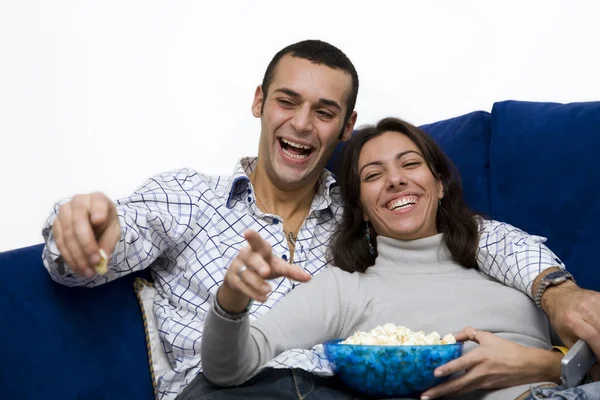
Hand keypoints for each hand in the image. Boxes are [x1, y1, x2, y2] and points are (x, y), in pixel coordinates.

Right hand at [52, 192, 120, 276]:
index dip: (98, 211)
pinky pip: (60, 243)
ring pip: (67, 236)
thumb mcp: (113, 231)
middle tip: (95, 263)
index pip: (97, 202)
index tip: (99, 221)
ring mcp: (64, 212)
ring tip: (88, 272)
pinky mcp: (55, 224)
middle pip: (78, 223)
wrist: (92, 220)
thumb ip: (109, 242)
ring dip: (77, 257)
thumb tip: (102, 260)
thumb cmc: (106, 223)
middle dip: (87, 246)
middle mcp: (78, 201)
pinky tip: (78, 268)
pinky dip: (69, 258)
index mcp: (97, 198)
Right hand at [218, 230, 311, 312]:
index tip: (247, 232)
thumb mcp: (277, 267)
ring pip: (247, 275)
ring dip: (257, 283)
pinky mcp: (232, 279)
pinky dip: (253, 293)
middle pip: (251, 258)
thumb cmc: (263, 266)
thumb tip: (309, 278)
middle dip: (259, 264)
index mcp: (259, 249)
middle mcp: (246, 255)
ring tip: (268, 291)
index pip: (257, 241)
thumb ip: (292, 271)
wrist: (241, 277)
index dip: (253, 237)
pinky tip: (263, 298)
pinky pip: (242, 286)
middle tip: (266, 272)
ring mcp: (237, 266)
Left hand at [421, 326, 560, 398]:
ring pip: (461, 390)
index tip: (435, 373)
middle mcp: (481, 372)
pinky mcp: (487, 387)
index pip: (461, 364)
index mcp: (481, 357)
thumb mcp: (488, 337)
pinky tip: (447, 393)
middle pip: (457, 384)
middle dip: (440, 391)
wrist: (529, 365)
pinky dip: (457, 392)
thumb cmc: (507, 349)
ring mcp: (484, 382)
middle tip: (424, 395)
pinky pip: (468, 390)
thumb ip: (469, 333)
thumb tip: (453, 335)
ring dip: (446, 394)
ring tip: (431, 397)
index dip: (448, 368)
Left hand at [542, 282, 599, 379]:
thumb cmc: (560, 317)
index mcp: (572, 319)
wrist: (559, 295)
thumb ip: (579, 350)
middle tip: (599, 354)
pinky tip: (599, 330)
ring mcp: (594, 301)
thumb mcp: (564, 335)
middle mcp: (584, 309)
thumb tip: (594, 369)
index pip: (593, 337)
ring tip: (598, 342)